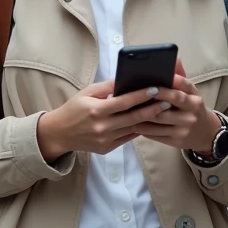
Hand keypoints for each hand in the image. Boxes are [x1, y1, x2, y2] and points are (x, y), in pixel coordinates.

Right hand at [36, 80, 168, 161]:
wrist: (59, 133)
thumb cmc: (73, 109)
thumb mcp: (86, 93)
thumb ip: (106, 87)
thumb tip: (126, 79)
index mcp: (95, 110)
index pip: (124, 102)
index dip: (141, 95)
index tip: (155, 88)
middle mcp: (102, 127)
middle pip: (133, 118)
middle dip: (152, 108)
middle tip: (168, 100)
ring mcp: (105, 140)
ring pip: (133, 129)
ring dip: (149, 120)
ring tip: (162, 110)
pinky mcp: (107, 149)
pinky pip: (127, 138)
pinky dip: (138, 129)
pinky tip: (148, 121)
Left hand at [134, 57, 219, 154]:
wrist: (207, 133)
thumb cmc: (193, 107)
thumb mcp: (192, 92)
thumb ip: (181, 77)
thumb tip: (175, 59)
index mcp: (194, 100)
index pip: (179, 94)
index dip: (164, 90)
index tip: (150, 86)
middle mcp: (190, 115)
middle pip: (164, 109)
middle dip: (147, 103)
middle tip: (131, 97)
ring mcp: (183, 130)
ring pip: (157, 123)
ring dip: (141, 115)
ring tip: (127, 108)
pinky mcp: (176, 142)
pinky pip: (155, 135)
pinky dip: (143, 128)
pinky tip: (133, 122)